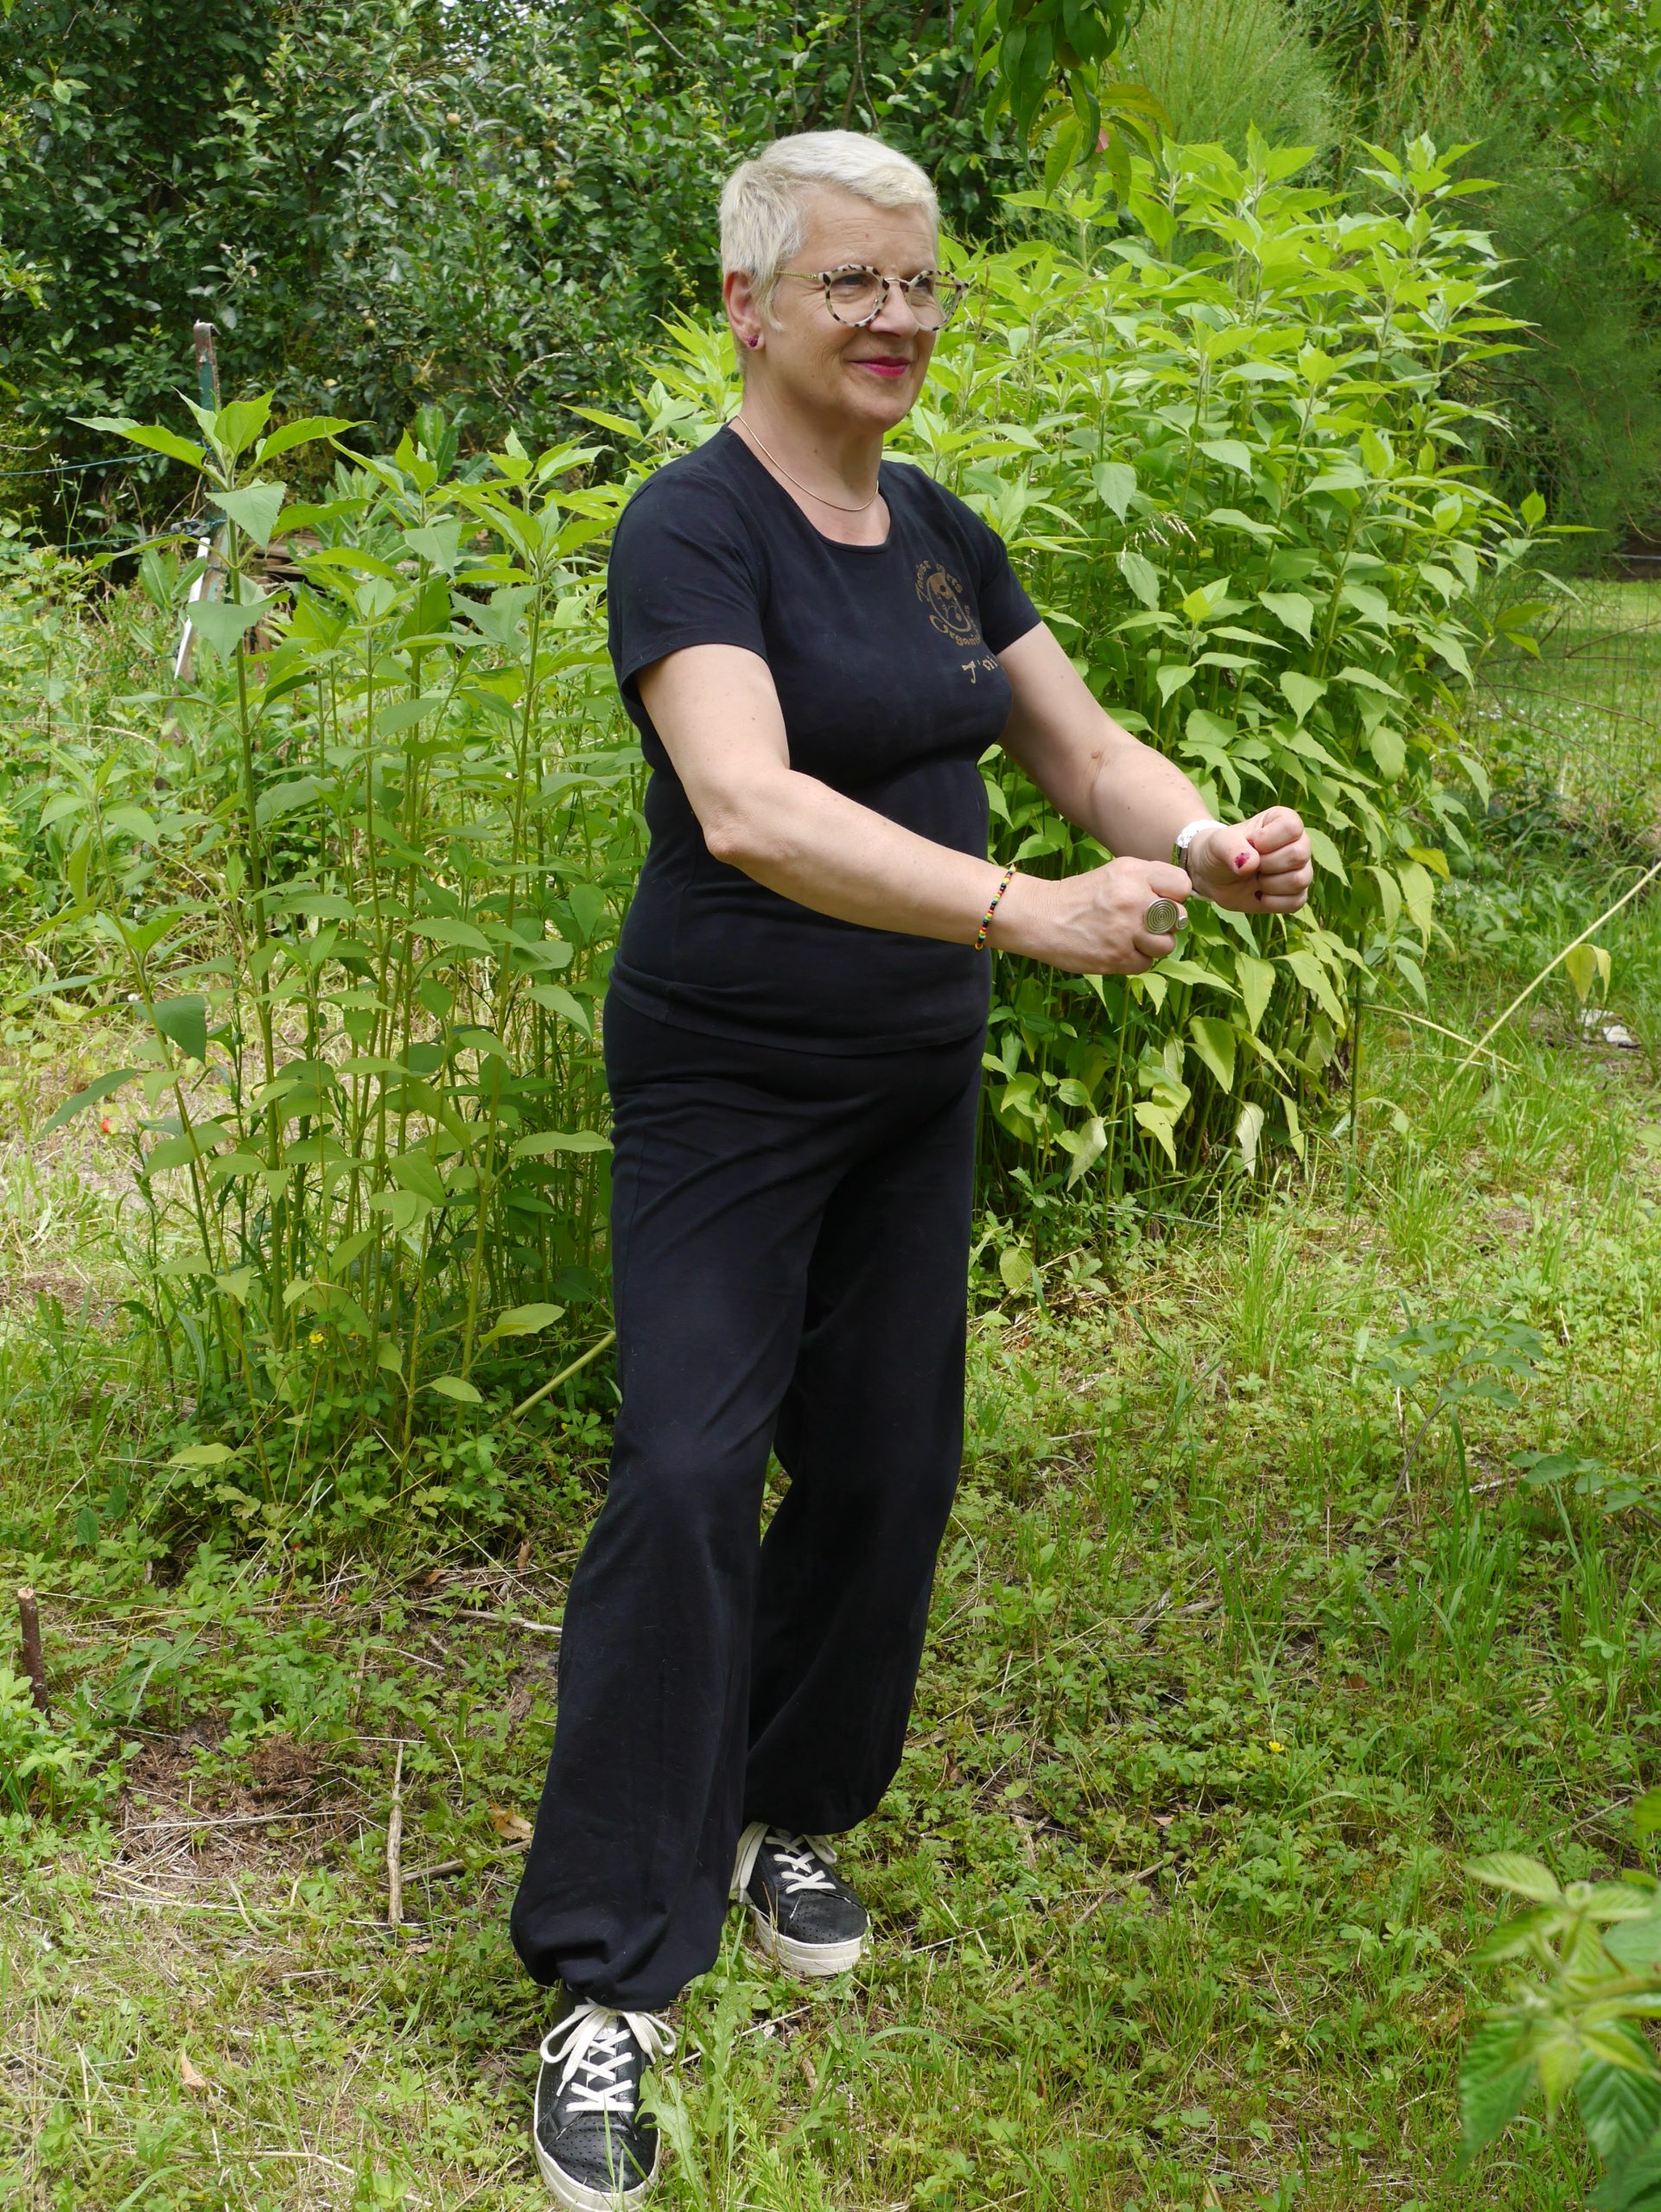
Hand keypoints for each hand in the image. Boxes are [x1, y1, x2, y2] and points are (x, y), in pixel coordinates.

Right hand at [994, 856, 1193, 974]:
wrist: (1040, 917)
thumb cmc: (1080, 896)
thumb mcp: (1115, 873)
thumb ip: (1148, 881)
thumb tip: (1180, 902)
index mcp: (1134, 873)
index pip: (1182, 886)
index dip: (1175, 897)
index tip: (1161, 901)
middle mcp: (1133, 899)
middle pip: (1178, 918)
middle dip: (1166, 924)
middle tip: (1145, 924)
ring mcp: (1126, 929)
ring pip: (1167, 945)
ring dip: (1152, 946)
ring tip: (1131, 939)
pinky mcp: (1117, 956)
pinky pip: (1145, 964)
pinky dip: (1134, 960)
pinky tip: (1116, 949)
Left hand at [1186, 806, 1312, 913]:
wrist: (1214, 876)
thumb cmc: (1220, 851)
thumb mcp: (1218, 843)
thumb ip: (1231, 847)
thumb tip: (1250, 864)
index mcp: (1283, 821)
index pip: (1292, 827)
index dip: (1267, 840)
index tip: (1250, 843)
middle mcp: (1298, 843)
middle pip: (1298, 855)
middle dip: (1266, 864)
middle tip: (1250, 864)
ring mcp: (1300, 869)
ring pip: (1300, 880)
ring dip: (1269, 884)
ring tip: (1255, 878)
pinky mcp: (1296, 893)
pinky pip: (1297, 901)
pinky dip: (1273, 902)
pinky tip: (1259, 895)